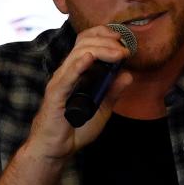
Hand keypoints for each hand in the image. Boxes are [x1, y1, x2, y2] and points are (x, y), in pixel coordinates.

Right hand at [26, 24, 133, 161]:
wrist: (56, 149)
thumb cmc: (74, 130)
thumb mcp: (102, 109)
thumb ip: (113, 92)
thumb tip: (127, 75)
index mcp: (76, 72)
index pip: (86, 42)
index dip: (103, 35)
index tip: (122, 41)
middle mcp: (67, 73)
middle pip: (84, 44)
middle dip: (107, 42)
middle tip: (125, 51)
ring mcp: (60, 82)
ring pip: (78, 55)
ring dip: (101, 51)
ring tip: (118, 54)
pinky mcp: (55, 95)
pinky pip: (66, 77)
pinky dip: (78, 66)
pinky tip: (89, 59)